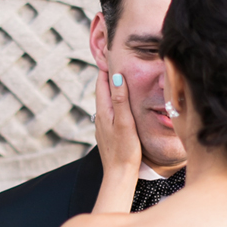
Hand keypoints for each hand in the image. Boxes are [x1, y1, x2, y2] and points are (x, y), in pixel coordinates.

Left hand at [92, 66, 141, 212]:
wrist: (119, 174)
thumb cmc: (125, 150)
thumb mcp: (125, 122)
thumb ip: (120, 99)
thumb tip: (116, 76)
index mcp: (104, 111)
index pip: (102, 82)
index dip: (106, 67)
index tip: (110, 52)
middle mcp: (100, 116)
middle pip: (102, 89)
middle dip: (108, 74)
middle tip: (114, 59)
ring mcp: (103, 125)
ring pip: (106, 100)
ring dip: (111, 87)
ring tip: (119, 76)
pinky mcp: (108, 132)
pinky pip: (110, 110)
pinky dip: (115, 100)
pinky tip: (121, 102)